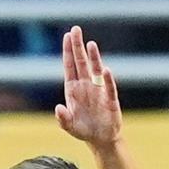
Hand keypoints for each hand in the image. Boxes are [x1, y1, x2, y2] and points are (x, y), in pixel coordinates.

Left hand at [55, 26, 121, 148]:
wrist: (100, 139)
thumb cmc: (83, 129)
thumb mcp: (68, 126)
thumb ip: (62, 119)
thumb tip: (59, 108)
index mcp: (73, 89)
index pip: (70, 66)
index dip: (68, 51)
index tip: (67, 36)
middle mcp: (86, 86)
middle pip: (81, 62)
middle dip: (78, 46)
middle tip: (76, 29)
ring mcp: (98, 91)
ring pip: (95, 70)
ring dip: (93, 57)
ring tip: (90, 44)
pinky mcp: (110, 99)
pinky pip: (109, 88)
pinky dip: (108, 80)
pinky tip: (106, 70)